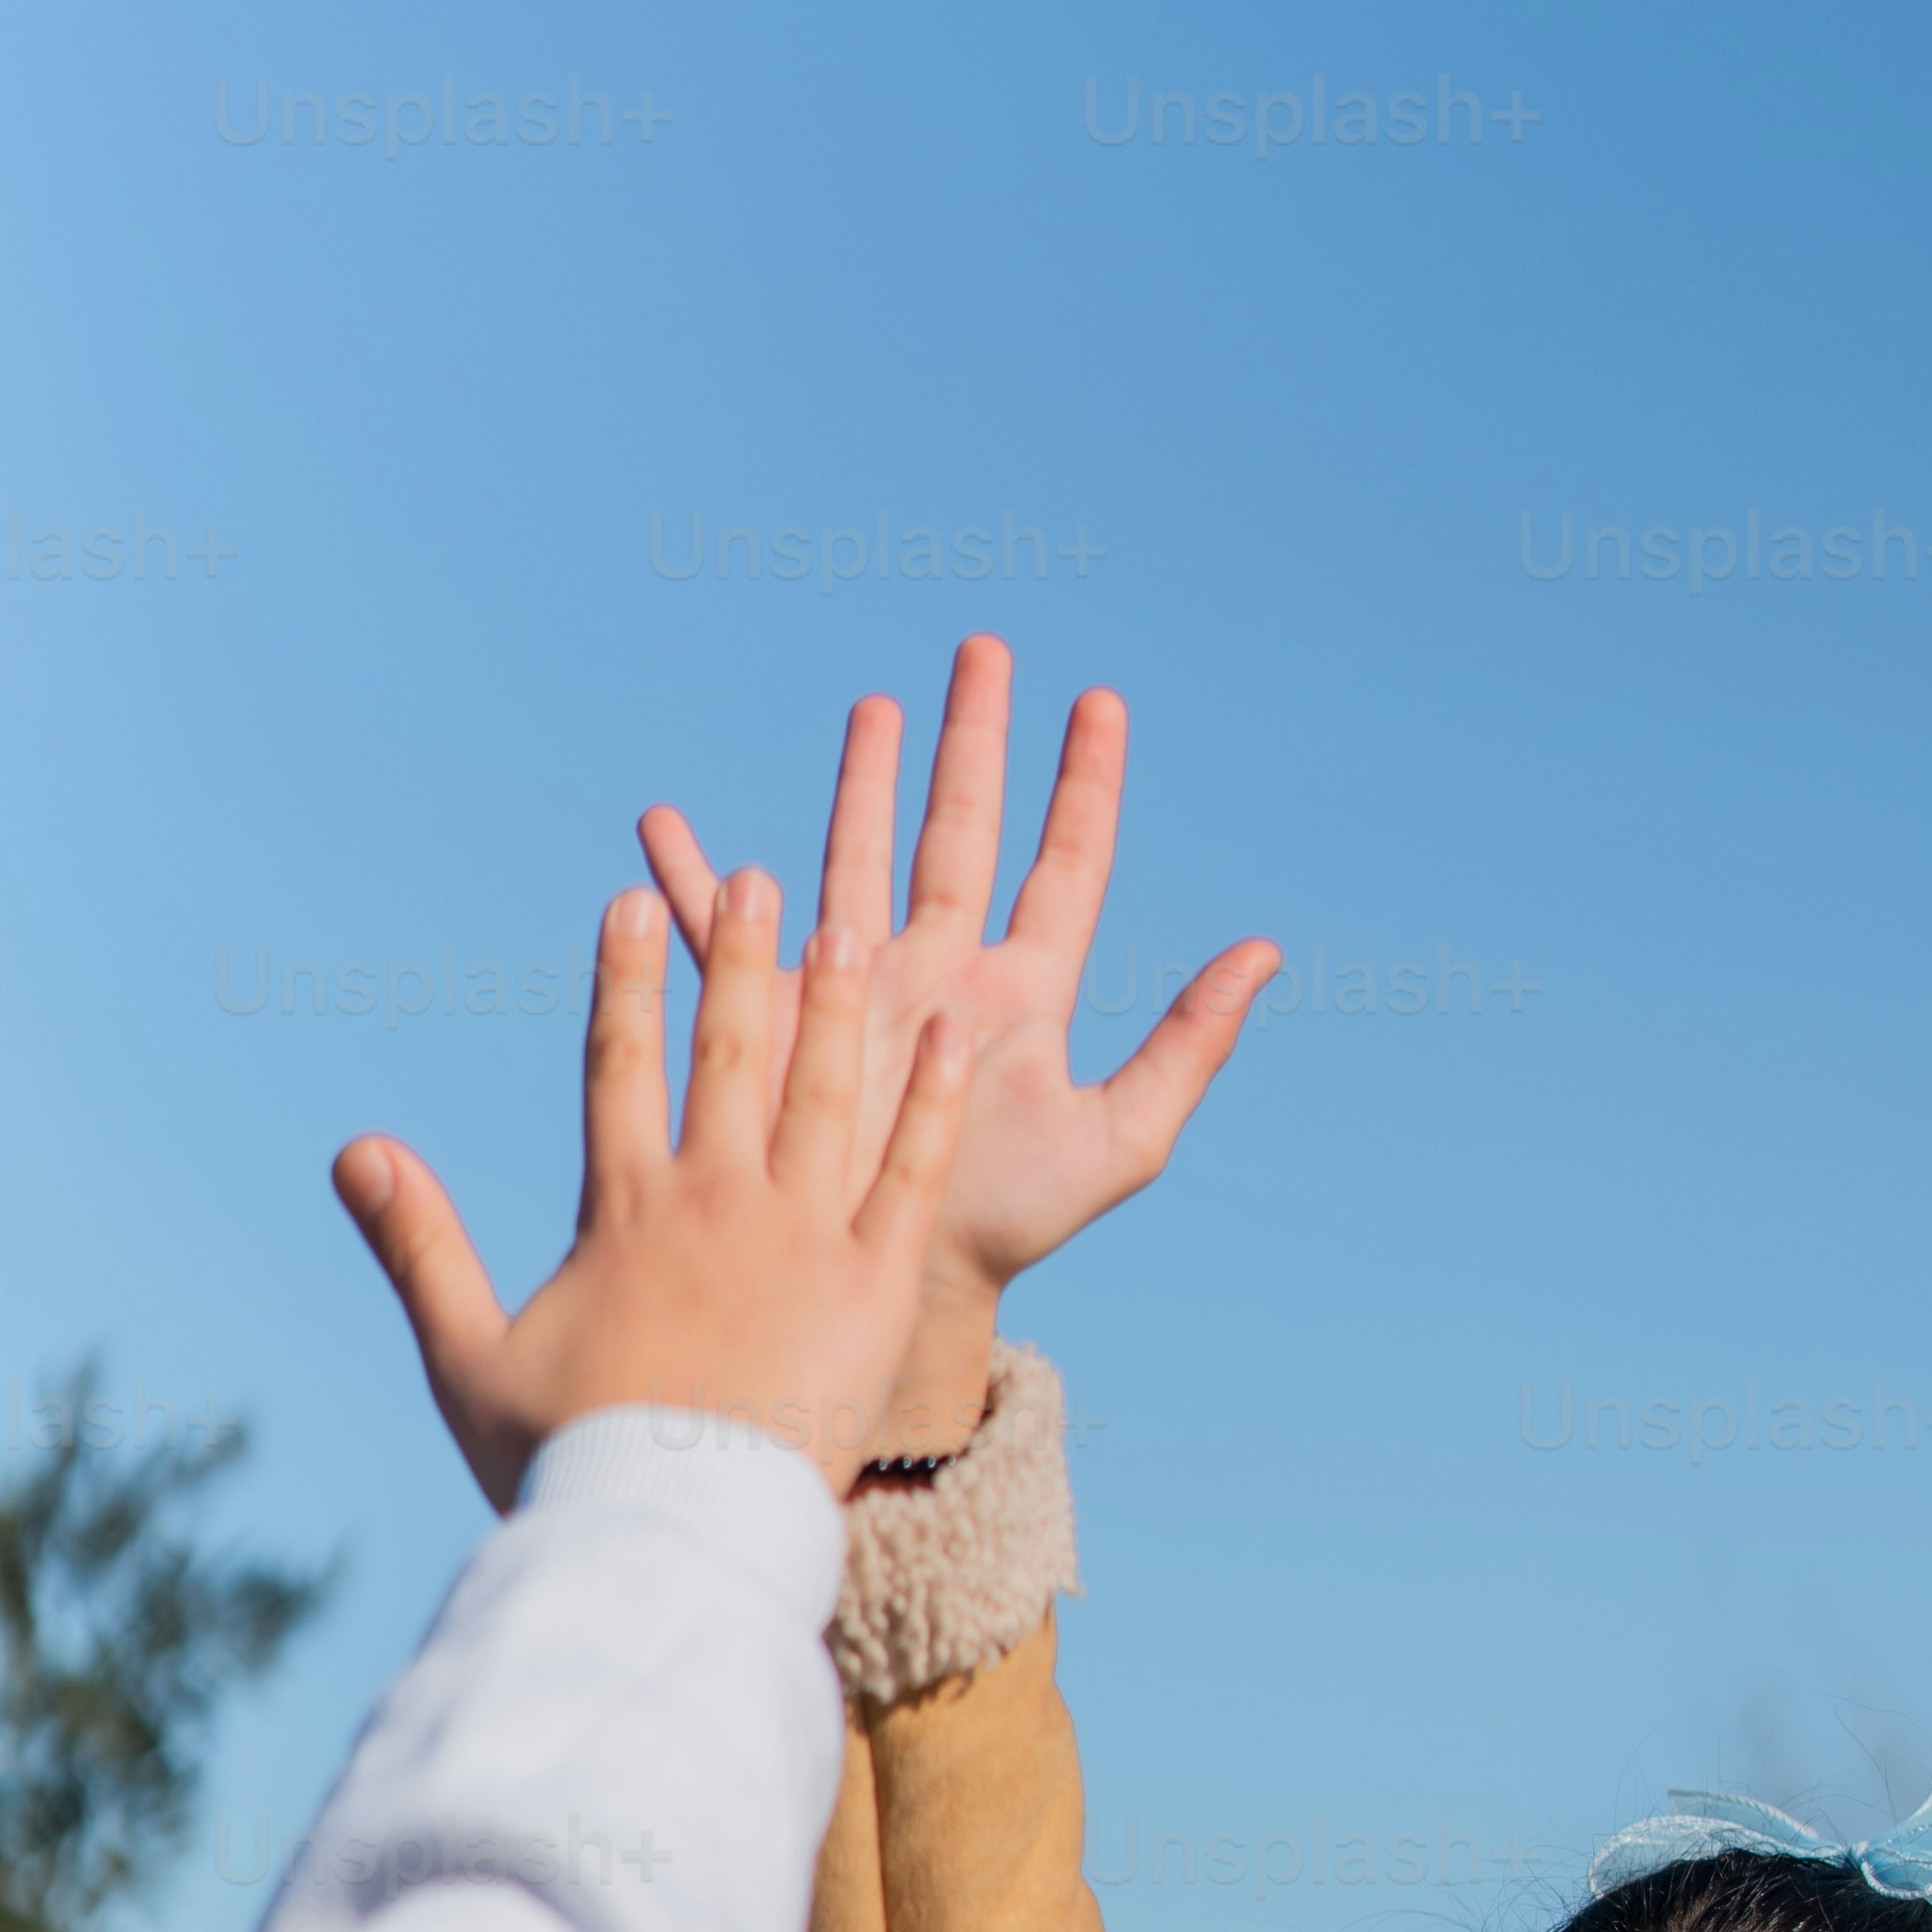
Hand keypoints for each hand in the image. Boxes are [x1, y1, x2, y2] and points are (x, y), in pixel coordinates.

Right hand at [334, 871, 967, 1513]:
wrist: (671, 1540)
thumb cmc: (565, 1467)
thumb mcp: (468, 1355)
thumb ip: (418, 1244)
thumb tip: (351, 1149)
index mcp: (623, 1212)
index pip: (619, 1068)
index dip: (627, 983)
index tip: (633, 905)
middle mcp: (715, 1202)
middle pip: (729, 1055)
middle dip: (737, 959)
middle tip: (754, 880)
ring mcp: (801, 1239)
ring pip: (824, 1094)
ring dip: (836, 1006)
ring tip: (847, 929)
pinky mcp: (873, 1289)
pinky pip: (911, 1178)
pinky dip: (931, 1106)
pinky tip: (949, 1039)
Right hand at [640, 639, 1275, 1447]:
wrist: (903, 1278)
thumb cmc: (1012, 1222)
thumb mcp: (1121, 1138)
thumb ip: (1189, 1044)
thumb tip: (1266, 951)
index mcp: (1021, 991)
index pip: (1063, 864)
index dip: (1084, 783)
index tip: (1098, 701)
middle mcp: (942, 970)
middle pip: (961, 829)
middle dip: (973, 742)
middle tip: (985, 652)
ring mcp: (860, 985)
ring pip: (861, 854)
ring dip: (862, 782)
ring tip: (875, 708)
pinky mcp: (782, 1015)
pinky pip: (732, 935)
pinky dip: (694, 882)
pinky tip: (665, 829)